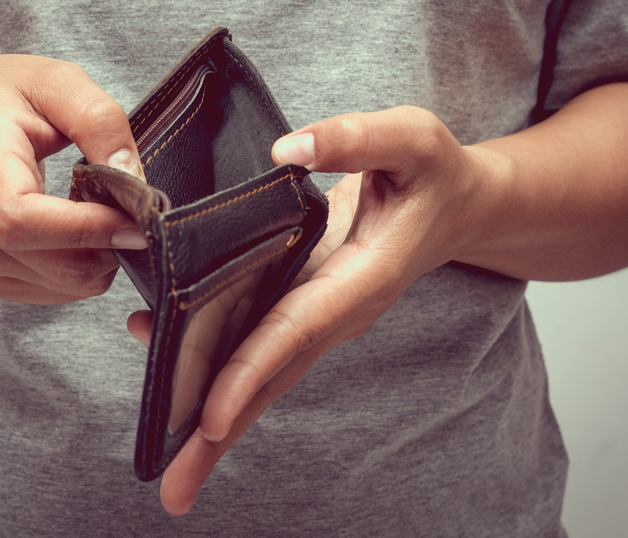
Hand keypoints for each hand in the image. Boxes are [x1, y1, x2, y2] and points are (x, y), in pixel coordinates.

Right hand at [0, 55, 147, 303]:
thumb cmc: (6, 98)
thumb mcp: (55, 81)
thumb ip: (97, 120)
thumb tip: (132, 177)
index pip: (18, 218)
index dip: (83, 228)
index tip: (134, 216)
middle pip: (48, 263)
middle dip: (108, 246)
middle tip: (136, 211)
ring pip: (62, 284)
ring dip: (102, 258)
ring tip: (107, 212)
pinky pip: (56, 292)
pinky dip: (86, 270)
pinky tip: (85, 232)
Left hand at [157, 106, 492, 513]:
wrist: (460, 207)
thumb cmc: (436, 174)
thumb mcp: (411, 138)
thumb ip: (356, 140)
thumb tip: (289, 151)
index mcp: (363, 277)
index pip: (298, 328)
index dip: (252, 370)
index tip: (209, 416)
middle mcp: (339, 310)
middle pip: (274, 376)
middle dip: (223, 432)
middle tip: (175, 488)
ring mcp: (321, 314)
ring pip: (265, 374)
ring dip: (215, 420)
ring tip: (170, 469)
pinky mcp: (306, 306)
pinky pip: (259, 347)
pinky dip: (216, 371)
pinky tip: (166, 370)